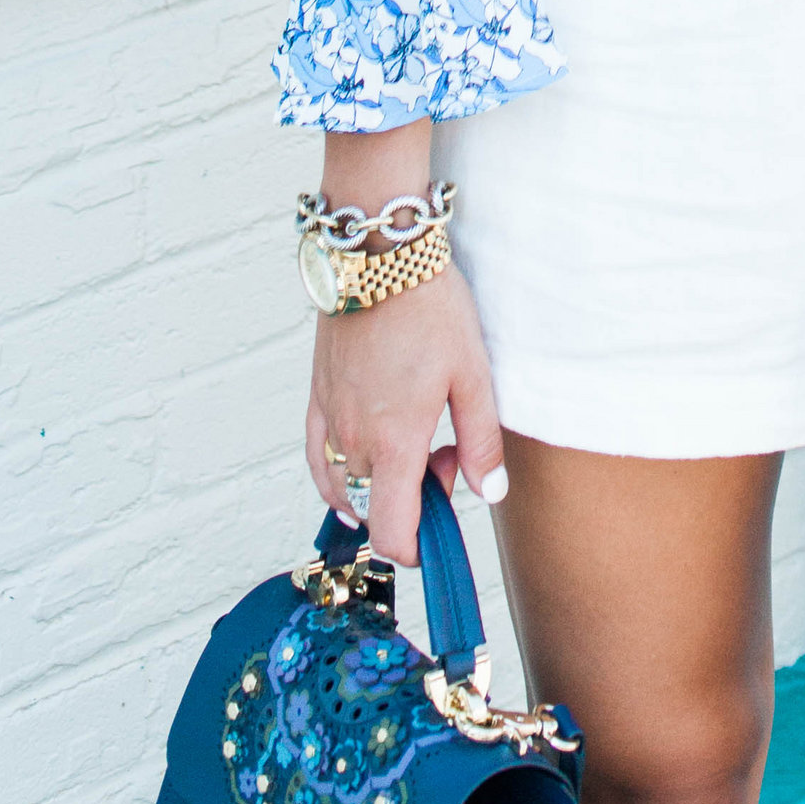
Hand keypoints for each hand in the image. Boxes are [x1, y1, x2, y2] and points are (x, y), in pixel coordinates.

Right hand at [305, 268, 506, 568]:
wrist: (381, 256)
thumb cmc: (429, 308)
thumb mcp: (473, 375)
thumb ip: (481, 442)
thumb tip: (489, 493)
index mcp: (393, 443)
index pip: (391, 533)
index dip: (418, 547)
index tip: (444, 522)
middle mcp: (352, 440)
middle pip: (371, 513)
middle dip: (410, 504)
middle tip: (445, 455)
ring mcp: (328, 420)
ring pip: (340, 491)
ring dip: (376, 489)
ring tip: (412, 447)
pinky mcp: (315, 397)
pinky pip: (317, 459)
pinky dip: (339, 473)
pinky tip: (367, 450)